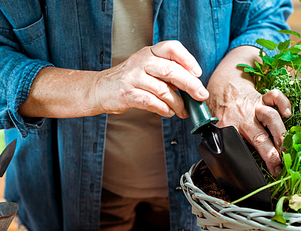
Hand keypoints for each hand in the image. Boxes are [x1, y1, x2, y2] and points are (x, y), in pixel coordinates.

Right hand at [93, 40, 208, 117]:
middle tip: (200, 96)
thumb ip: (167, 73)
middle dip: (190, 85)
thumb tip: (192, 87)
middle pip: (171, 70)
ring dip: (178, 103)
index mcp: (149, 52)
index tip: (198, 73)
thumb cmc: (128, 80)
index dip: (188, 59)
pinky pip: (151, 102)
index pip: (172, 48)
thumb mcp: (147, 68)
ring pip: (163, 89)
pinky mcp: (127, 94)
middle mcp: (141, 61)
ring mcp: (133, 77)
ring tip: (183, 110)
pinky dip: (163, 109)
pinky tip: (168, 112)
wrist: (99, 89)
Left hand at [207, 83, 290, 175]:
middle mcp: (242, 118)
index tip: (260, 170)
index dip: (250, 161)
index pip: (238, 146)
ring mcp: (253, 107)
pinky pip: (274, 96)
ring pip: (270, 118)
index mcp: (227, 127)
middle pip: (259, 137)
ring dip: (280, 133)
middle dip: (271, 154)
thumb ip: (219, 140)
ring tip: (286, 148)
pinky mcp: (262, 98)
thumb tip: (226, 163)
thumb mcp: (212, 126)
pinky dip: (283, 103)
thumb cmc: (219, 108)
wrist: (222, 84)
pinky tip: (287, 113)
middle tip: (279, 167)